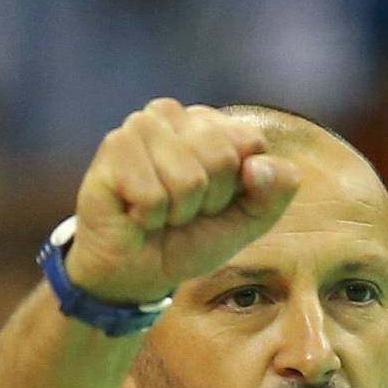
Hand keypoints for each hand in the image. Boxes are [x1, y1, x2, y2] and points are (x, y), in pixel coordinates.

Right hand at [66, 98, 303, 307]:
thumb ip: (274, 192)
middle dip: (204, 201)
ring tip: (156, 213)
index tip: (209, 203)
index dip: (234, 187)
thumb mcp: (245, 222)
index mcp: (209, 122)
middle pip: (221, 158)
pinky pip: (152, 194)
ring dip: (174, 212)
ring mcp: (141, 127)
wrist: (134, 272)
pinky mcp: (113, 149)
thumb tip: (258, 166)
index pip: (249, 143)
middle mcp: (173, 115)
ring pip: (187, 178)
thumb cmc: (185, 240)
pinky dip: (147, 217)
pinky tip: (133, 213)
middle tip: (178, 212)